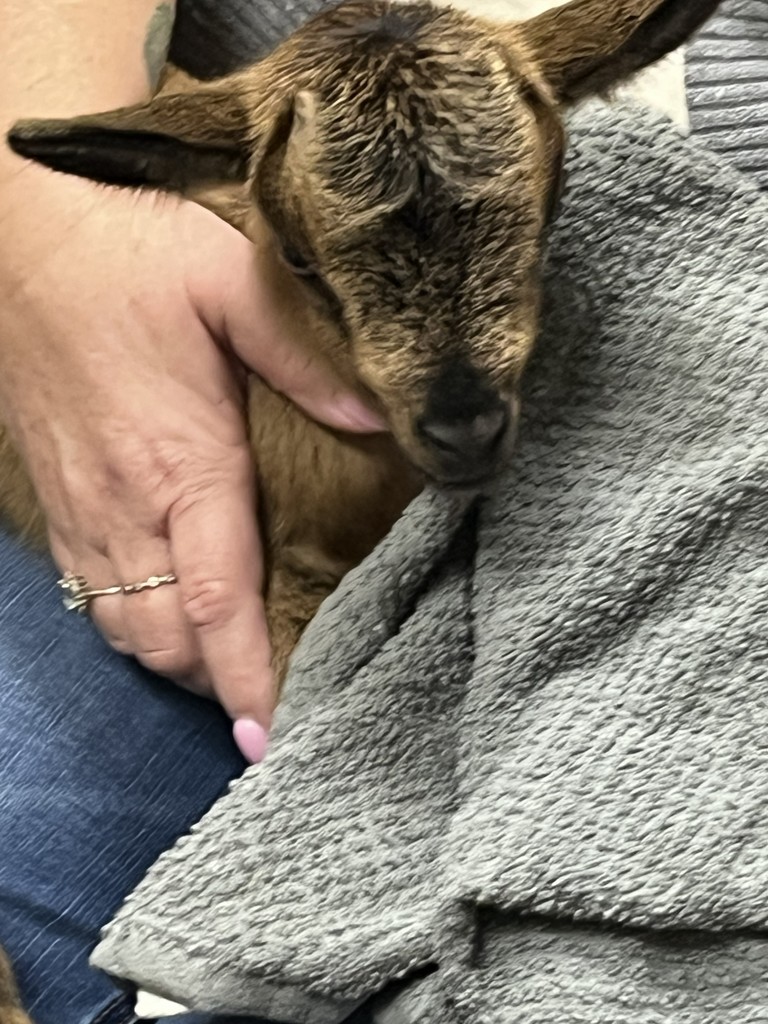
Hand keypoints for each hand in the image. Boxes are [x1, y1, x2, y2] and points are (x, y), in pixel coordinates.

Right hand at [0, 164, 381, 759]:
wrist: (16, 233)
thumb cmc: (129, 253)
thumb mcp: (232, 283)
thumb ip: (309, 361)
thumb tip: (382, 424)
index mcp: (181, 464)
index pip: (218, 601)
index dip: (247, 676)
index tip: (271, 739)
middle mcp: (125, 504)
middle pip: (169, 637)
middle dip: (219, 680)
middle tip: (274, 698)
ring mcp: (83, 506)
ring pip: (125, 628)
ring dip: (178, 659)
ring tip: (228, 671)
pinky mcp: (58, 495)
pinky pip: (91, 594)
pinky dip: (134, 625)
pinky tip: (166, 615)